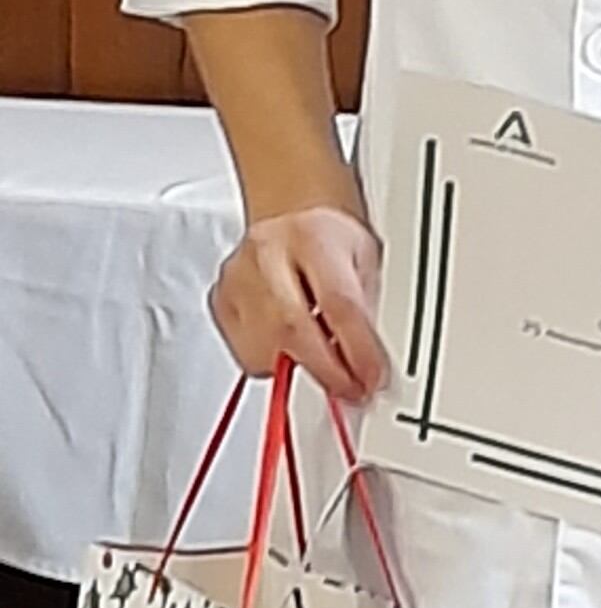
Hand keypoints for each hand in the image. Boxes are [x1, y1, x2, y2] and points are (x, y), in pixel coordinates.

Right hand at [208, 202, 386, 403]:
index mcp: (313, 236)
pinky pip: (245, 353)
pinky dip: (273, 360)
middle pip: (293, 328)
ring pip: (264, 349)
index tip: (373, 378)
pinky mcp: (219, 302)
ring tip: (323, 355)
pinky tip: (291, 342)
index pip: (338, 302)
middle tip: (351, 390)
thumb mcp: (366, 257)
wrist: (291, 217)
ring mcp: (236, 278)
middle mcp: (267, 254)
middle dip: (327, 370)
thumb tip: (372, 362)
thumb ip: (367, 306)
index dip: (358, 350)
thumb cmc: (330, 237)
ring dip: (299, 366)